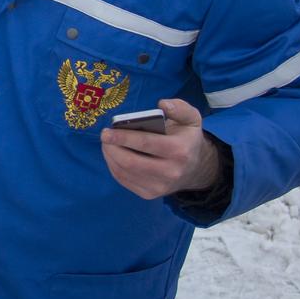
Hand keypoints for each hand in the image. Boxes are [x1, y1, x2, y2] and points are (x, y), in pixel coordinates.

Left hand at [100, 98, 221, 199]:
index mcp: (179, 151)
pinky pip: (124, 180)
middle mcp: (171, 172)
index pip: (146, 144)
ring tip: (106, 143)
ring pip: (125, 172)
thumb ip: (179, 108)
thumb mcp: (191, 119)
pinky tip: (112, 155)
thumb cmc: (186, 138)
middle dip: (112, 148)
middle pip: (131, 162)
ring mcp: (159, 186)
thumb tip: (162, 104)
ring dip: (110, 156)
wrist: (195, 168)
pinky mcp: (149, 194)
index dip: (123, 137)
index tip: (106, 132)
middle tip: (104, 136)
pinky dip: (113, 166)